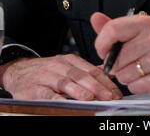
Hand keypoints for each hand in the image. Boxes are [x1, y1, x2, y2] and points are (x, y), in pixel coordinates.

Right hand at [0, 53, 122, 100]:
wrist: (18, 71)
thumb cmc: (45, 71)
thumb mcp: (67, 66)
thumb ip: (86, 70)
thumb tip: (109, 74)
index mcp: (70, 60)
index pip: (91, 70)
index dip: (105, 81)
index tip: (116, 92)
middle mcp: (60, 66)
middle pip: (81, 75)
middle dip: (97, 86)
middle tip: (109, 96)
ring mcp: (47, 76)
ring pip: (65, 82)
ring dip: (79, 91)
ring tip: (90, 98)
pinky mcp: (35, 88)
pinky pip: (47, 93)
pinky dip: (57, 98)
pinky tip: (65, 103)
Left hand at [91, 12, 149, 101]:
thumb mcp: (133, 34)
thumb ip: (112, 27)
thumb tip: (96, 18)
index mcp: (145, 23)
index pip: (112, 29)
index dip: (102, 44)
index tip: (104, 50)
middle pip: (116, 56)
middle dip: (116, 64)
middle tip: (128, 61)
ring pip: (124, 74)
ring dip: (126, 76)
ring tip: (138, 70)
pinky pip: (135, 86)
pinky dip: (136, 86)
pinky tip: (145, 78)